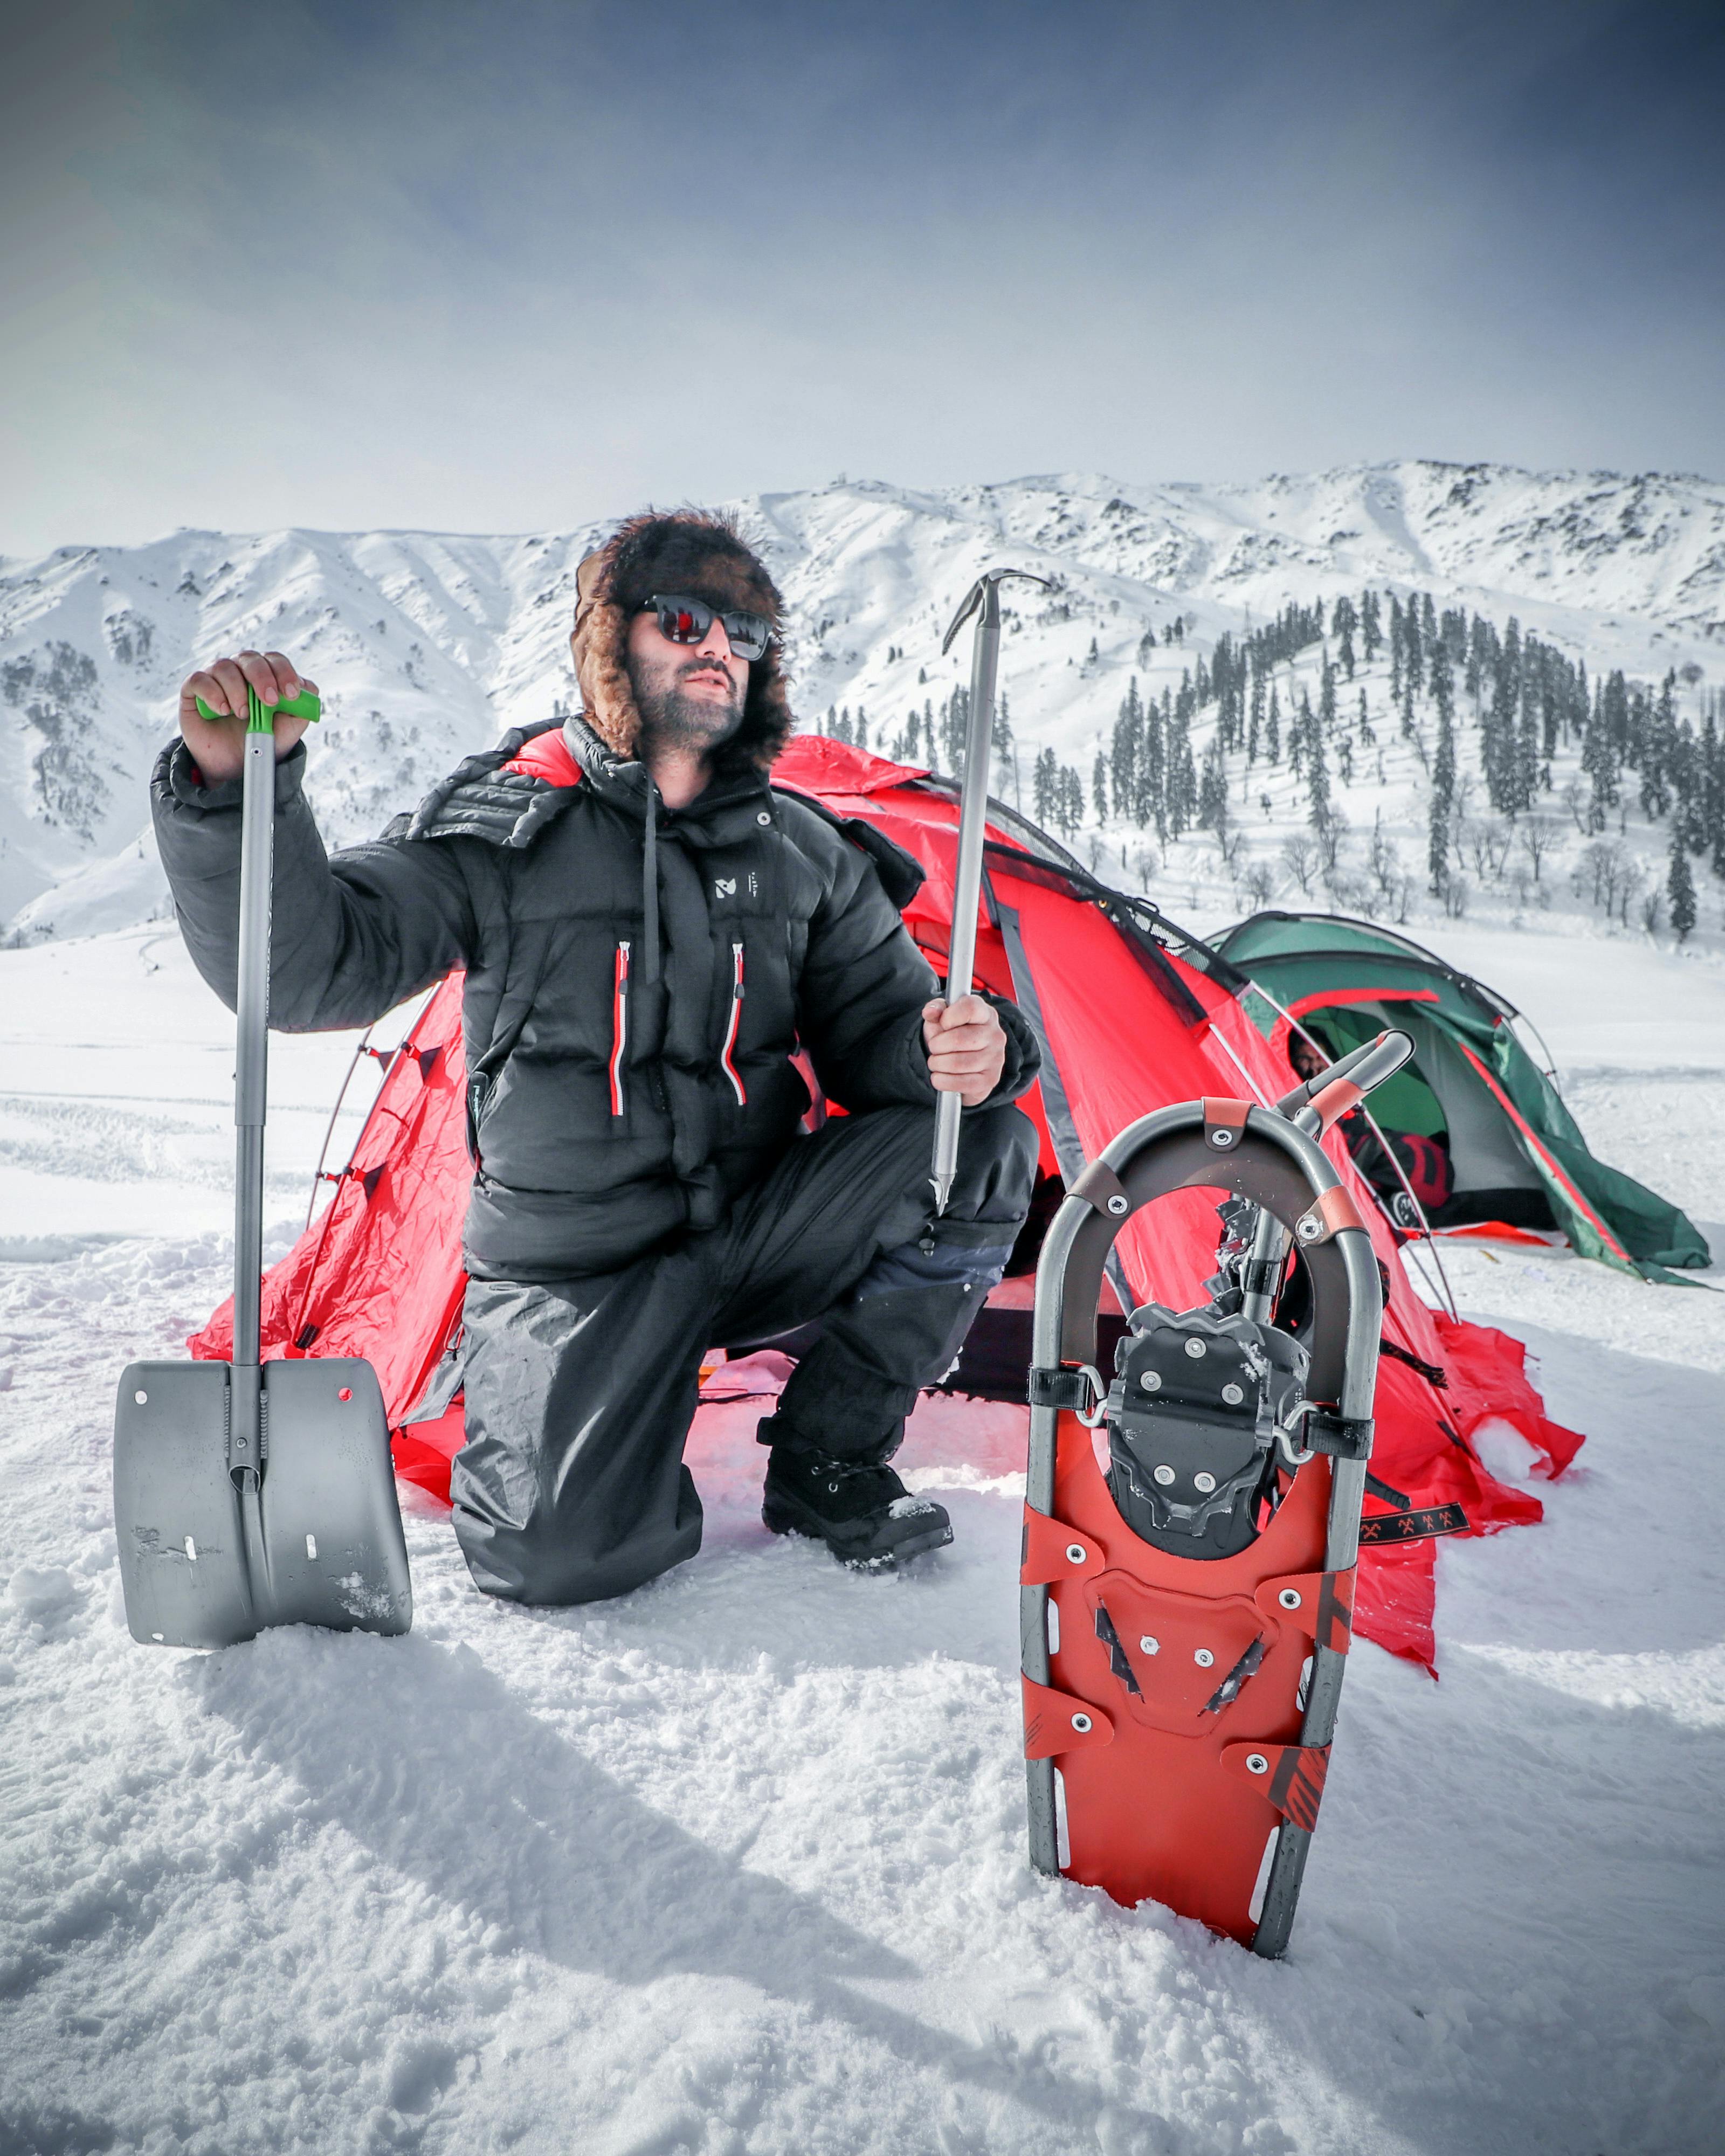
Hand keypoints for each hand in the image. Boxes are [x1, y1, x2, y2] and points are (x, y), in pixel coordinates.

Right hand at [177, 650, 316, 784]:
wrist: (234, 767)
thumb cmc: (262, 742)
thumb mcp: (288, 730)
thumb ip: (301, 709)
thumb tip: (307, 688)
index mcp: (265, 675)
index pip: (274, 660)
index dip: (284, 672)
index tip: (291, 694)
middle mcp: (239, 671)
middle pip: (250, 658)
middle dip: (262, 678)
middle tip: (269, 701)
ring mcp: (215, 678)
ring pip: (224, 666)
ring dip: (237, 690)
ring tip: (243, 715)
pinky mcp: (193, 691)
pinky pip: (199, 679)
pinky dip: (213, 693)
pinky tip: (223, 710)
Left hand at [922, 993, 1005, 1106]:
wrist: (962, 1062)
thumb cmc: (952, 1034)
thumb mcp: (942, 1017)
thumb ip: (936, 1009)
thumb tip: (929, 1012)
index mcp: (985, 1014)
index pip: (970, 1007)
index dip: (949, 1016)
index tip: (943, 1023)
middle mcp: (995, 1035)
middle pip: (958, 1039)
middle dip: (936, 1045)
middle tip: (934, 1047)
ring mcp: (995, 1059)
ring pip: (957, 1063)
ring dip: (937, 1064)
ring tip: (936, 1062)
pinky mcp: (989, 1080)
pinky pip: (960, 1083)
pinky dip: (942, 1081)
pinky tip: (940, 1076)